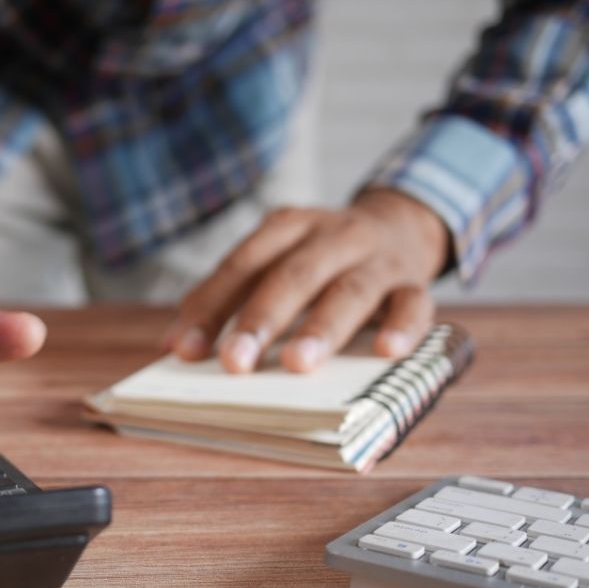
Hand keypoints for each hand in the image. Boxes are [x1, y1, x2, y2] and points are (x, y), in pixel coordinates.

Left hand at [165, 188, 449, 372]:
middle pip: (292, 276)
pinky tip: (386, 351)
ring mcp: (376, 259)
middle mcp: (332, 236)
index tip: (183, 350)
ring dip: (321, 328)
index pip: (241, 266)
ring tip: (298, 363)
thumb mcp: (276, 261)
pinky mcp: (413, 282)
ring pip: (350, 292)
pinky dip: (402, 327)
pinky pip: (414, 303)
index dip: (209, 307)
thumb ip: (229, 299)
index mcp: (286, 227)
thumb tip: (174, 349)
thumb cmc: (320, 258)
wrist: (400, 224)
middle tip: (234, 362)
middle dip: (260, 319)